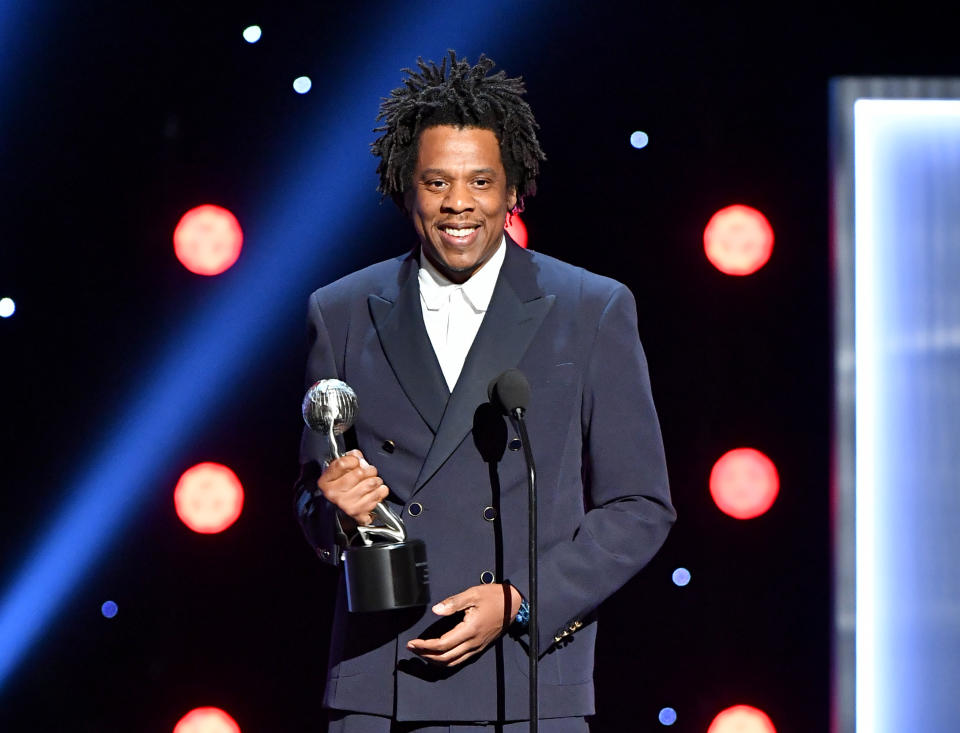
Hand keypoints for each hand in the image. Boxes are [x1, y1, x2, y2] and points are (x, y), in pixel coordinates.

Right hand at [316, 449, 388, 524]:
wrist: (339, 513)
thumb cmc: (341, 488)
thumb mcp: (339, 471)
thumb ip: (349, 459)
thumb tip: (358, 456)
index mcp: (326, 482)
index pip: (342, 463)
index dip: (354, 459)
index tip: (356, 462)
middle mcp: (334, 494)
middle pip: (359, 473)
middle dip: (369, 469)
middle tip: (369, 472)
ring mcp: (346, 505)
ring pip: (371, 483)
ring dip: (376, 480)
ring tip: (373, 481)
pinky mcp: (359, 513)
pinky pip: (378, 495)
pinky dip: (381, 492)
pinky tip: (375, 492)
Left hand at [406, 583, 522, 666]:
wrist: (514, 604)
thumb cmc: (494, 597)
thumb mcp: (473, 594)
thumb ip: (453, 603)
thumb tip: (436, 610)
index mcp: (470, 630)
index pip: (442, 644)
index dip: (424, 646)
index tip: (412, 643)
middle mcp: (473, 643)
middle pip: (444, 658)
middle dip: (425, 656)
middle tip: (412, 649)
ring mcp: (477, 647)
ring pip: (452, 662)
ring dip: (435, 661)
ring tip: (422, 654)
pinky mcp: (480, 648)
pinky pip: (460, 660)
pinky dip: (446, 661)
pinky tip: (439, 655)